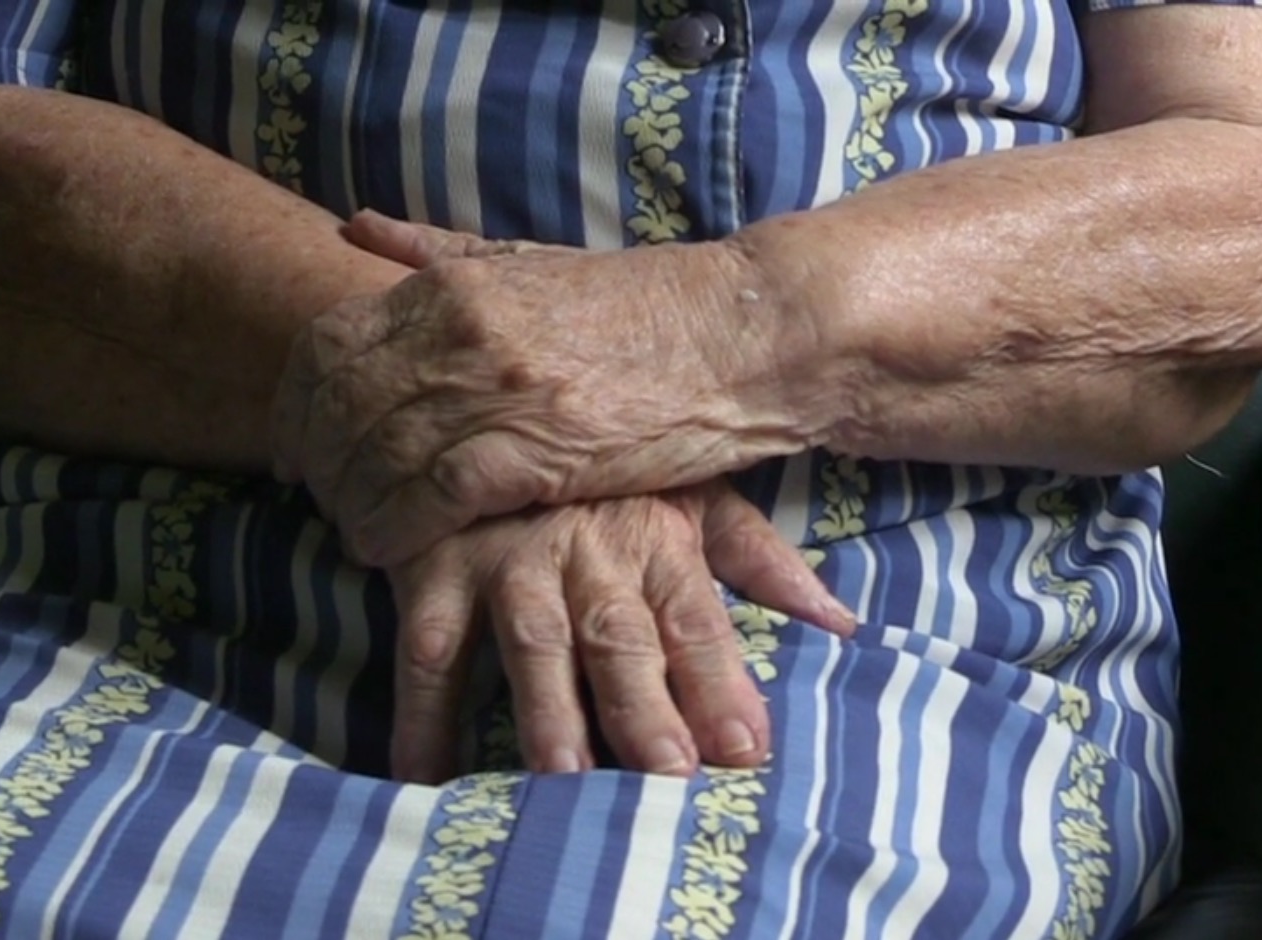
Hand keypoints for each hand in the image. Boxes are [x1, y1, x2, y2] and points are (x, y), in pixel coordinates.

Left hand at [272, 212, 806, 567]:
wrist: (737, 335)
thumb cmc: (637, 307)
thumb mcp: (530, 258)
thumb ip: (436, 249)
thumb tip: (353, 228)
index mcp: (454, 285)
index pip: (328, 345)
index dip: (295, 402)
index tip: (295, 442)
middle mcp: (462, 332)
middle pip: (338, 407)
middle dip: (312, 462)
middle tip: (315, 497)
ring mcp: (497, 391)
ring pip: (375, 458)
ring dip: (348, 506)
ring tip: (350, 531)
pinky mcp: (536, 451)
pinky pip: (430, 500)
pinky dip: (394, 531)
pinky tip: (386, 550)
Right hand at [387, 477, 854, 782]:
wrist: (482, 385)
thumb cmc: (603, 461)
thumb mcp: (688, 488)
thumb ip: (757, 558)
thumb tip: (839, 621)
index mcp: (654, 536)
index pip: (694, 620)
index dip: (719, 682)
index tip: (745, 750)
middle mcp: (584, 551)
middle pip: (618, 638)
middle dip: (643, 707)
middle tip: (664, 774)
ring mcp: (503, 560)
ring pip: (530, 642)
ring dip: (545, 708)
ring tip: (561, 778)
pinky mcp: (433, 569)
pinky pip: (426, 650)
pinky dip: (422, 715)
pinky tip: (425, 776)